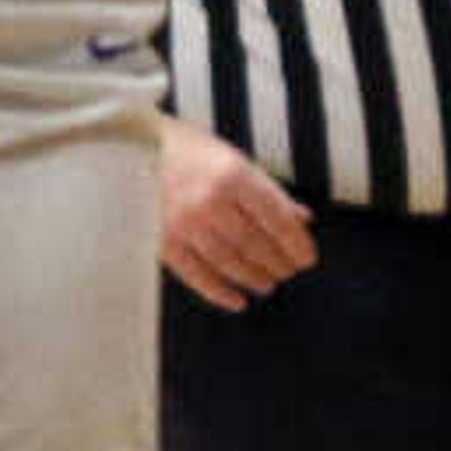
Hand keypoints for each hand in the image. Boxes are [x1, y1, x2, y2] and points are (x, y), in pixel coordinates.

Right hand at [159, 118, 315, 313]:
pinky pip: (197, 275)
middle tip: (289, 272)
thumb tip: (304, 221)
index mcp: (235, 175)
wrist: (142, 149)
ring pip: (229, 262)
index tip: (308, 259)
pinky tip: (238, 300)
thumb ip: (271, 193)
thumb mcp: (240, 162)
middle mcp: (210, 199)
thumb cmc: (199, 155)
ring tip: (268, 283)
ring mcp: (185, 222)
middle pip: (255, 244)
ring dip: (254, 278)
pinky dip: (220, 292)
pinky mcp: (165, 240)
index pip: (277, 219)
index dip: (297, 244)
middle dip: (278, 263)